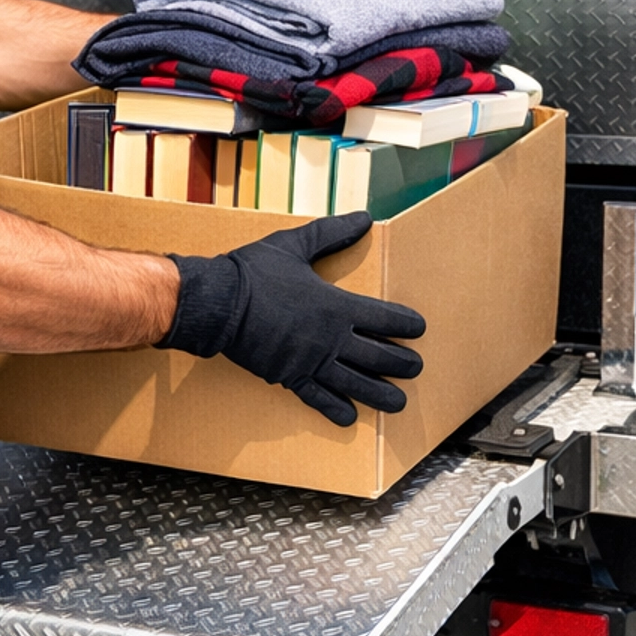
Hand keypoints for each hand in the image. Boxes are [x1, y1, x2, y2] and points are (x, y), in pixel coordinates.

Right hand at [163, 212, 425, 426]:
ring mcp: (311, 361)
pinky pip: (318, 398)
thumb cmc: (254, 272)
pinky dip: (335, 409)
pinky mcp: (289, 377)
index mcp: (335, 305)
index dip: (407, 324)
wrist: (216, 303)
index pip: (385, 318)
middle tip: (416, 367)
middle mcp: (329, 338)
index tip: (419, 328)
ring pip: (356, 384)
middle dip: (402, 363)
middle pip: (378, 356)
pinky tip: (349, 417)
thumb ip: (332, 233)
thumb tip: (364, 218)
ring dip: (381, 394)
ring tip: (398, 402)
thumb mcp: (294, 244)